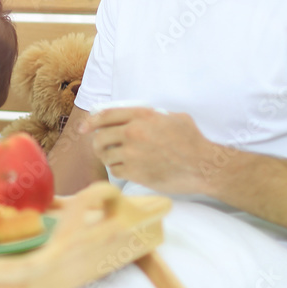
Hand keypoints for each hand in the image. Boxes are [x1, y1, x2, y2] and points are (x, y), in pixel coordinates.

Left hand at [80, 107, 214, 194]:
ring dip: (107, 157)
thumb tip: (140, 117)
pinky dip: (117, 170)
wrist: (203, 166)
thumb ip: (153, 115)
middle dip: (98, 143)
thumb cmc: (193, 141)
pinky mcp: (135, 172)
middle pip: (100, 137)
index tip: (83, 128)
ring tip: (115, 159)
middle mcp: (134, 132)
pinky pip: (114, 170)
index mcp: (142, 115)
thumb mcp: (174, 117)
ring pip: (105, 155)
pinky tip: (126, 169)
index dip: (91, 121)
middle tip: (102, 148)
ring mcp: (133, 153)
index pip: (106, 115)